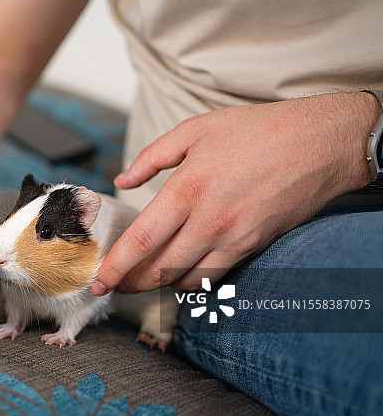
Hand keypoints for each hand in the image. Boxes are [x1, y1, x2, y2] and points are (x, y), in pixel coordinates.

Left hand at [91, 92, 378, 293]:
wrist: (319, 142)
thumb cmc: (257, 130)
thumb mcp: (194, 130)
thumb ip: (151, 158)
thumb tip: (122, 179)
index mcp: (186, 189)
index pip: (140, 242)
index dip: (115, 267)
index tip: (98, 280)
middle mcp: (208, 221)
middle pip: (159, 269)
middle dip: (130, 283)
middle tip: (112, 285)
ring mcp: (233, 238)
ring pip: (186, 279)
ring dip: (158, 285)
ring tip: (141, 281)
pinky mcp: (253, 246)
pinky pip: (215, 276)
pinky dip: (191, 281)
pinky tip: (178, 275)